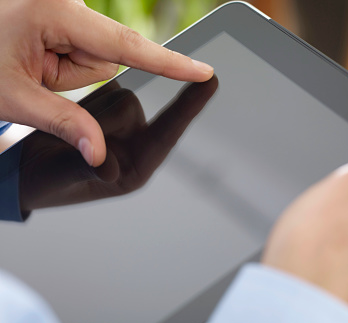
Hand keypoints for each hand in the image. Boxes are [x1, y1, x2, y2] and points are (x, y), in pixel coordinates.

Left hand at [0, 0, 213, 166]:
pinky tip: (37, 57)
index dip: (168, 62)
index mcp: (54, 12)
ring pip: (95, 58)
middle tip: (34, 72)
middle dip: (74, 74)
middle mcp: (67, 4)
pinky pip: (85, 51)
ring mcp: (68, 10)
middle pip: (106, 56)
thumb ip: (63, 124)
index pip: (126, 46)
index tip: (202, 70)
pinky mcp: (67, 18)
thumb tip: (100, 155)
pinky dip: (66, 63)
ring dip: (68, 71)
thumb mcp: (13, 97)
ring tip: (32, 64)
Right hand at [18, 75, 217, 211]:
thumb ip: (87, 169)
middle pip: (133, 107)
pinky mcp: (107, 114)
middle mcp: (133, 147)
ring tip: (65, 135)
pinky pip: (106, 89)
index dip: (188, 108)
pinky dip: (88, 99)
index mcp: (135, 169)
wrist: (23, 171)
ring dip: (90, 107)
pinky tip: (71, 119)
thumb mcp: (61, 179)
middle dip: (102, 114)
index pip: (167, 135)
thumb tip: (110, 167)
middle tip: (77, 132)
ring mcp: (121, 129)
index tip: (210, 82)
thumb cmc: (45, 185)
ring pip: (118, 95)